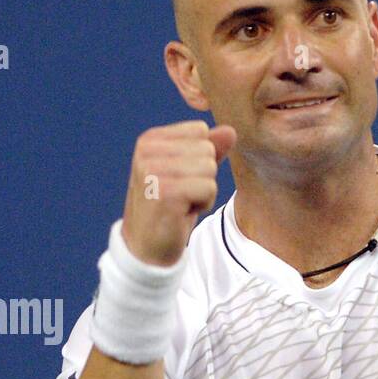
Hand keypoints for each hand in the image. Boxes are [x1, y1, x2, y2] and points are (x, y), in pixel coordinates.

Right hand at [121, 120, 236, 265]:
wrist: (147, 247)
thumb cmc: (170, 208)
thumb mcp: (189, 174)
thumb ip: (209, 150)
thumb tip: (230, 131)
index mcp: (150, 139)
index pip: (201, 131)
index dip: (200, 159)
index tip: (180, 180)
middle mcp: (148, 150)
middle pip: (207, 149)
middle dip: (203, 177)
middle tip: (181, 196)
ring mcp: (153, 170)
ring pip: (210, 168)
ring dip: (204, 192)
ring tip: (181, 204)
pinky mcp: (165, 192)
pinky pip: (209, 187)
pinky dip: (203, 204)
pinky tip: (182, 213)